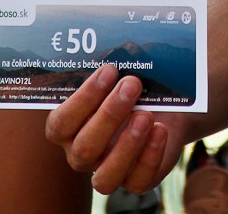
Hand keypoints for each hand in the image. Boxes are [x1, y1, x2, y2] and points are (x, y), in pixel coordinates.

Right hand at [46, 65, 187, 195]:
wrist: (167, 105)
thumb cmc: (133, 85)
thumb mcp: (122, 73)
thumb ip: (114, 66)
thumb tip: (121, 44)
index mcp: (69, 127)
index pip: (60, 123)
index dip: (83, 99)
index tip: (109, 70)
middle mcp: (83, 152)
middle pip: (84, 148)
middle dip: (109, 114)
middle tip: (132, 84)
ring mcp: (107, 169)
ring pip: (104, 178)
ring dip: (126, 144)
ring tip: (146, 114)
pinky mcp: (136, 180)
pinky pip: (137, 182)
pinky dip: (150, 156)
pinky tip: (160, 130)